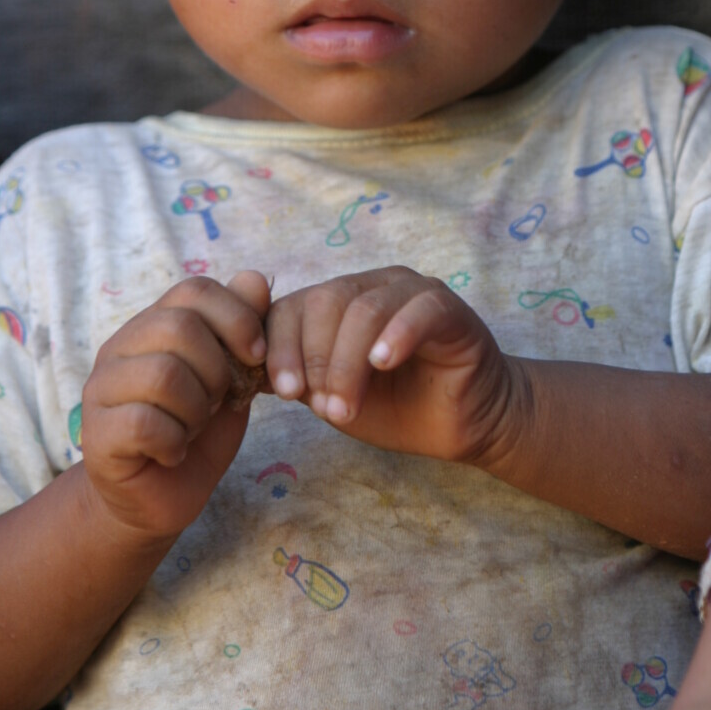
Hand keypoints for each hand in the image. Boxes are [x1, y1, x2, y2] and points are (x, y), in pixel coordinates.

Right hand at [80, 270, 270, 541]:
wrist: (160, 497)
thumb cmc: (197, 432)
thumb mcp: (232, 376)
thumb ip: (242, 329)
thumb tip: (257, 278)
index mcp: (154, 324)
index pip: (194, 289)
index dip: (236, 317)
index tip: (257, 357)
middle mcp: (121, 346)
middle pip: (180, 327)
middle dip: (217, 370)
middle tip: (216, 403)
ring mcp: (102, 389)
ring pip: (163, 374)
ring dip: (195, 410)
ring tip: (192, 429)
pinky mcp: (96, 434)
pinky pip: (144, 423)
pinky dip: (174, 442)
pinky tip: (174, 452)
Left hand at [264, 266, 511, 463]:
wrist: (463, 423)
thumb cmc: (397, 407)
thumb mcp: (335, 396)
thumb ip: (300, 379)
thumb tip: (247, 372)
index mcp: (339, 302)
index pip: (294, 305)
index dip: (281, 346)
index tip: (283, 394)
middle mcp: (372, 286)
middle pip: (326, 300)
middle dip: (313, 357)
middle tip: (323, 407)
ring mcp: (411, 291)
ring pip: (365, 309)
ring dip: (348, 363)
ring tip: (347, 406)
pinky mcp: (448, 306)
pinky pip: (418, 309)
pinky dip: (395, 335)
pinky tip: (383, 364)